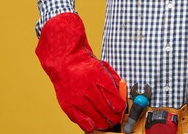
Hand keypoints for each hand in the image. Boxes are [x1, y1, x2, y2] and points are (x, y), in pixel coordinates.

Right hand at [35, 13, 125, 131]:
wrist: (65, 62)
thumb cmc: (87, 66)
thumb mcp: (105, 68)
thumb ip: (115, 81)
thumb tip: (123, 94)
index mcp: (100, 77)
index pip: (114, 98)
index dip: (120, 107)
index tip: (121, 109)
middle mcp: (88, 88)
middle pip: (106, 110)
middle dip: (114, 117)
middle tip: (115, 118)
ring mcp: (77, 97)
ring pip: (95, 117)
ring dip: (103, 122)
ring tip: (106, 122)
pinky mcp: (68, 105)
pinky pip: (80, 120)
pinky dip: (89, 125)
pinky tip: (93, 125)